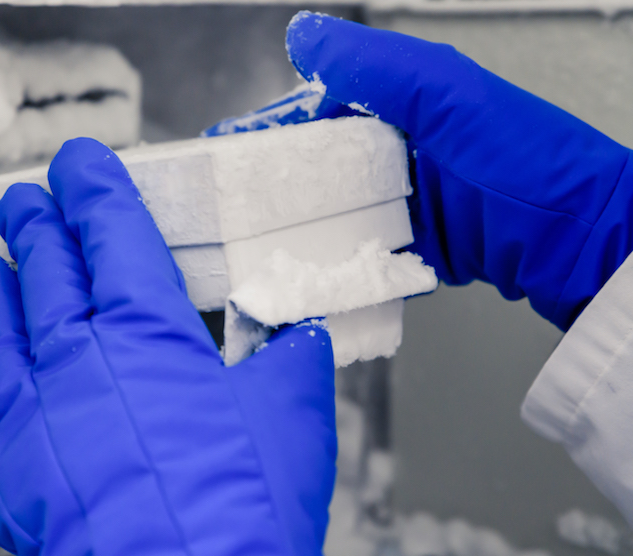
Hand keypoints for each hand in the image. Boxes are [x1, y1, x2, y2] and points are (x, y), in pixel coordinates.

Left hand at [0, 138, 336, 555]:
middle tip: (22, 203)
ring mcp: (30, 416)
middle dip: (34, 228)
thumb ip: (291, 364)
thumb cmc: (240, 509)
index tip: (78, 165)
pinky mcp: (2, 475)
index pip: (112, 234)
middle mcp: (78, 358)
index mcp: (147, 332)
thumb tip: (299, 340)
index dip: (94, 190)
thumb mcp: (294, 417)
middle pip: (47, 272)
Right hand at [207, 12, 632, 330]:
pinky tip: (308, 273)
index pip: (318, 106)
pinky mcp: (419, 248)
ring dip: (299, 230)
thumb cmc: (523, 161)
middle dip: (273, 186)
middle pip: (319, 165)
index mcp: (405, 100)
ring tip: (255, 249)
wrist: (579, 240)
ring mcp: (410, 201)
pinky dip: (336, 262)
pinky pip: (363, 252)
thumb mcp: (443, 94)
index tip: (225, 150)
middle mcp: (402, 148)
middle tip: (229, 212)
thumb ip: (370, 62)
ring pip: (335, 212)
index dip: (269, 127)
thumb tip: (304, 33)